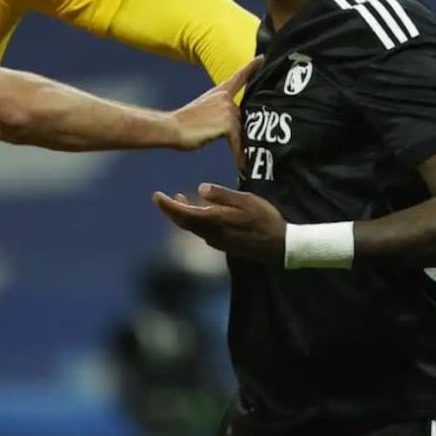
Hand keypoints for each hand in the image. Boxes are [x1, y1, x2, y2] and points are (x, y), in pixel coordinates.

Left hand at [152, 182, 286, 263]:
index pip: (183, 214)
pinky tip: (198, 212)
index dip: (167, 205)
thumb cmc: (265, 219)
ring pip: (192, 228)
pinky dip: (194, 220)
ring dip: (182, 214)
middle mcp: (211, 234)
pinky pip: (201, 231)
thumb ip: (222, 195)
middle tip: (160, 197)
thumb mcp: (246, 200)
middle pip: (183, 223)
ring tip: (178, 199)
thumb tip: (200, 188)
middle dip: (170, 210)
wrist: (280, 247)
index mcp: (214, 222)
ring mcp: (217, 241)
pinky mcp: (224, 244)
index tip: (155, 196)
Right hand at [167, 55, 262, 168]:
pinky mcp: (228, 123)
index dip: (251, 67)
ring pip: (243, 129)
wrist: (173, 128)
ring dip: (242, 145)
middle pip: (246, 114)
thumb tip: (233, 123)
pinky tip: (242, 165)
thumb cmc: (184, 124)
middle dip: (250, 127)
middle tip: (243, 142)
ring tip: (243, 158)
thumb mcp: (204, 110)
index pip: (238, 77)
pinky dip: (239, 154)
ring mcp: (228, 109)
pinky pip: (238, 142)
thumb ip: (220, 111)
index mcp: (218, 92)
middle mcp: (226, 98)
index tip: (262, 58)